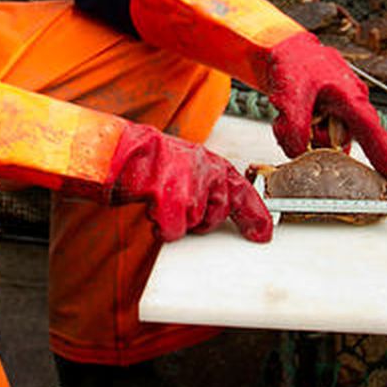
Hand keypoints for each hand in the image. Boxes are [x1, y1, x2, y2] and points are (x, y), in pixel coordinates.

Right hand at [107, 123, 272, 243]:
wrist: (123, 152)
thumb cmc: (152, 159)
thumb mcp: (187, 164)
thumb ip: (207, 183)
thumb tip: (222, 207)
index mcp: (212, 164)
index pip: (244, 192)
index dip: (256, 216)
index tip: (263, 234)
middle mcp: (206, 173)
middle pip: (217, 214)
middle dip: (201, 218)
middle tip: (180, 204)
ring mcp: (190, 187)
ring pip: (194, 224)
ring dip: (177, 220)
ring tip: (162, 199)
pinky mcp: (172, 201)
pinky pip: (173, 231)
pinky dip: (162, 227)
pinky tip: (154, 208)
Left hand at [263, 32, 386, 185]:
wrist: (283, 48)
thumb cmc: (295, 60)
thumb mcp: (291, 94)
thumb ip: (296, 127)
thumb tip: (298, 154)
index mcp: (353, 100)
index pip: (375, 136)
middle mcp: (351, 110)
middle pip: (339, 148)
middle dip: (315, 144)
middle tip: (295, 125)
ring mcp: (338, 116)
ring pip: (321, 145)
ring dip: (301, 136)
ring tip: (287, 113)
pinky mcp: (325, 119)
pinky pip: (312, 138)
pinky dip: (296, 131)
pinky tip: (287, 114)